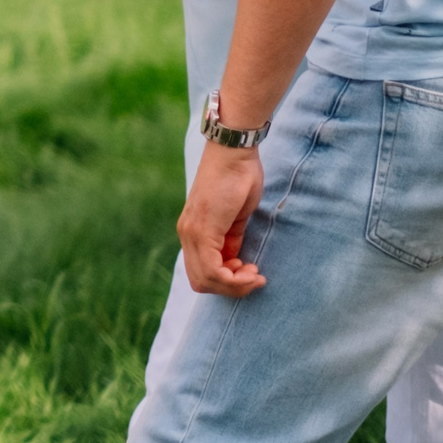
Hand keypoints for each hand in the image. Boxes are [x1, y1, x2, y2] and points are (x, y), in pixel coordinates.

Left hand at [180, 142, 267, 296]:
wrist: (234, 153)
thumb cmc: (239, 179)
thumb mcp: (235, 218)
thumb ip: (230, 241)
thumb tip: (233, 263)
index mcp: (192, 232)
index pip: (200, 273)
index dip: (226, 283)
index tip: (250, 272)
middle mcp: (186, 234)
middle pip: (201, 282)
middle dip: (231, 288)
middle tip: (254, 277)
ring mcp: (191, 233)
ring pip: (206, 280)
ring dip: (235, 286)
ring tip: (255, 275)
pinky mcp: (202, 230)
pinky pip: (212, 269)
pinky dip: (234, 279)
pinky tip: (252, 271)